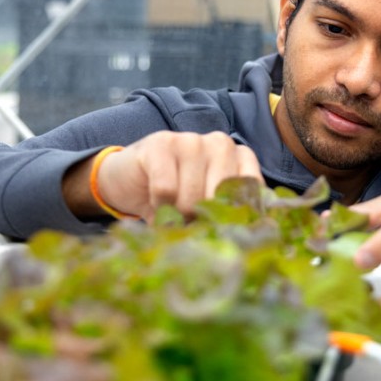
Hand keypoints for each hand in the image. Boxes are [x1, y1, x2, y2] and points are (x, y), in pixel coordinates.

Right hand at [94, 131, 262, 220]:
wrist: (128, 181)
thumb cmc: (175, 197)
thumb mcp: (205, 207)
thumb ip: (227, 214)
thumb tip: (241, 241)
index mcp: (239, 157)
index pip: (252, 190)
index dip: (235, 217)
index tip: (221, 231)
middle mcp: (221, 143)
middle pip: (220, 197)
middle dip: (201, 219)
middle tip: (187, 221)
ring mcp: (191, 140)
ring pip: (192, 196)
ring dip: (177, 214)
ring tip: (170, 211)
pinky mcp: (162, 143)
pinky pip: (166, 189)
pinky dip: (158, 205)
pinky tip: (154, 201)